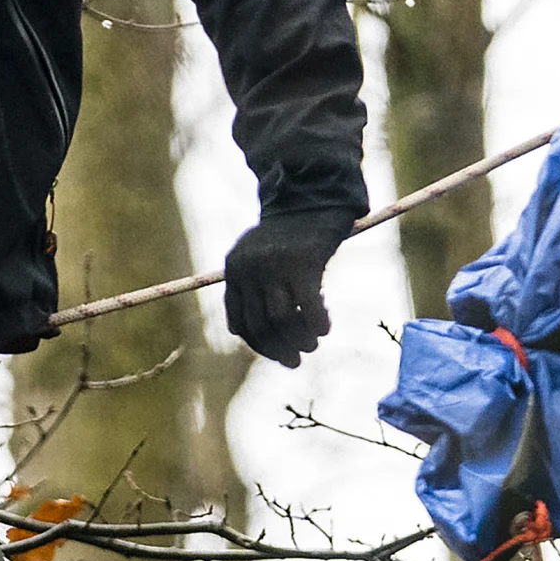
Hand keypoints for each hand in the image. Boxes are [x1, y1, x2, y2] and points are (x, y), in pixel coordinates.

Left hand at [223, 215, 341, 366]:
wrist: (311, 200)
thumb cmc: (288, 236)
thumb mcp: (260, 258)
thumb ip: (255, 290)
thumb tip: (262, 337)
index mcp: (234, 270)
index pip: (241, 322)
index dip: (260, 345)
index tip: (278, 355)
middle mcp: (249, 268)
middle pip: (262, 324)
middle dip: (279, 349)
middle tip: (296, 361)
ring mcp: (275, 265)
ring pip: (283, 319)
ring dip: (299, 339)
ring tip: (312, 345)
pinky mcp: (303, 263)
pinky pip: (310, 306)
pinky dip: (317, 323)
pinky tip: (324, 328)